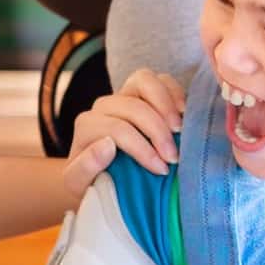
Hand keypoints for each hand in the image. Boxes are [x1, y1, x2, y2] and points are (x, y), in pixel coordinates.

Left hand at [65, 69, 186, 197]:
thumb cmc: (91, 183)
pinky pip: (160, 79)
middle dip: (157, 131)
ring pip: (144, 81)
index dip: (142, 149)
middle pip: (133, 106)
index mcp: (87, 126)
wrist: (98, 176)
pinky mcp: (143, 92)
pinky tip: (185, 113)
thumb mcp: (79, 184)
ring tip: (180, 130)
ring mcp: (124, 95)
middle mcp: (104, 106)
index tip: (161, 169)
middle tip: (173, 156)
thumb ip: (84, 169)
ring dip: (166, 105)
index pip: (117, 129)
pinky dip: (174, 92)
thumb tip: (107, 145)